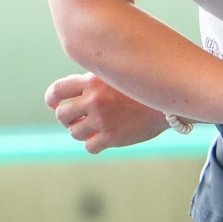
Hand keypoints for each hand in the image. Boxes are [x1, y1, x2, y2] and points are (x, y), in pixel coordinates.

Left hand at [46, 73, 169, 152]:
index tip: (55, 104)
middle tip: (76, 118)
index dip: (52, 99)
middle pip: (62, 115)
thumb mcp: (117, 74)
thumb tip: (73, 92)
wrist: (170, 101)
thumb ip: (95, 81)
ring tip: (93, 128)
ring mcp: (102, 120)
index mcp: (92, 81)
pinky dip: (93, 144)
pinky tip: (102, 139)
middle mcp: (94, 100)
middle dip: (67, 118)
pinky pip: (89, 147)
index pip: (58, 91)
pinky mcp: (112, 138)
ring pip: (74, 132)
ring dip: (80, 131)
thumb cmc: (144, 87)